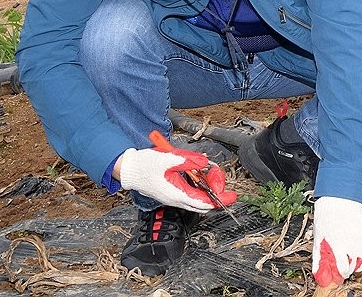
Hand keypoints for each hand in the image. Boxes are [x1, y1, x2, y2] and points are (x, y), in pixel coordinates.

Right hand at [116, 145, 235, 212]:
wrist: (130, 169)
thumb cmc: (146, 165)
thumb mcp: (170, 159)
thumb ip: (189, 161)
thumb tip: (205, 163)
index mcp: (176, 194)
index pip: (203, 202)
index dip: (220, 199)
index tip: (231, 195)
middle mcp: (176, 199)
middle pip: (202, 202)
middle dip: (215, 191)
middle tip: (218, 175)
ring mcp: (174, 197)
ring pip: (197, 198)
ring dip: (206, 187)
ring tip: (209, 172)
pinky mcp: (172, 192)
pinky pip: (190, 193)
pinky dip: (198, 185)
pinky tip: (199, 173)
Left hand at [312, 196, 361, 285]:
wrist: (339, 202)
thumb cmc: (326, 219)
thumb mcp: (318, 241)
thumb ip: (320, 260)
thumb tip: (320, 276)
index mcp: (338, 246)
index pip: (343, 270)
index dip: (341, 274)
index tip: (339, 273)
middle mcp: (353, 244)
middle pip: (355, 268)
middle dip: (349, 269)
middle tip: (345, 263)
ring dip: (359, 263)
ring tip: (352, 255)